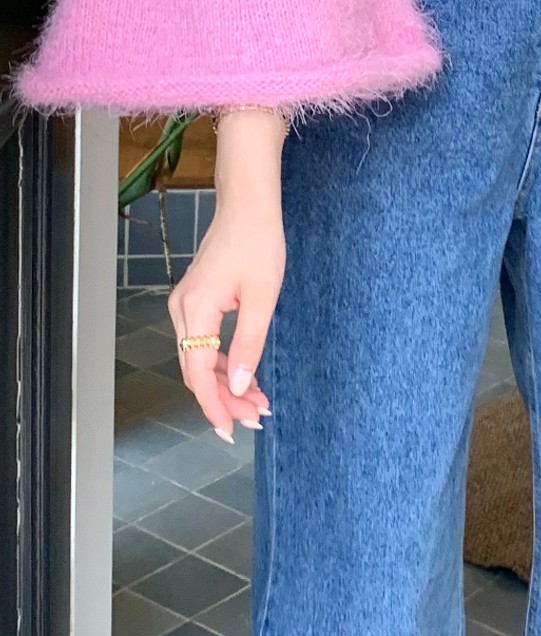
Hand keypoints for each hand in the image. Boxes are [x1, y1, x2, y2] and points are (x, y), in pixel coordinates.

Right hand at [167, 109, 286, 440]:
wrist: (248, 205)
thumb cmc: (258, 243)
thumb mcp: (262, 298)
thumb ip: (248, 345)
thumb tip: (239, 387)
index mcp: (195, 311)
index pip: (197, 373)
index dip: (214, 405)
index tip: (232, 430)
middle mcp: (182, 311)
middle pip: (196, 370)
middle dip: (224, 399)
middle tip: (255, 419)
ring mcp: (186, 306)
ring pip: (199, 359)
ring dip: (225, 383)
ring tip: (256, 403)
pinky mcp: (196, 301)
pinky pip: (203, 342)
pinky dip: (222, 362)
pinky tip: (244, 376)